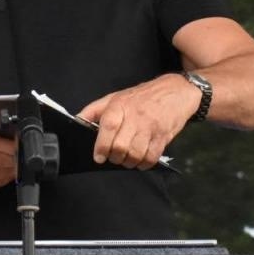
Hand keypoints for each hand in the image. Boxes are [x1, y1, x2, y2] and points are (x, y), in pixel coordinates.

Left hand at [79, 74, 201, 169]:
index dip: (101, 145)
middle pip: (121, 146)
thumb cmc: (142, 96)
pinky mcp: (164, 136)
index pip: (108, 127)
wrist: (177, 90)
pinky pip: (152, 157)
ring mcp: (151, 127)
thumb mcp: (115, 97)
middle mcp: (136, 116)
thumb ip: (94, 110)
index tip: (98, 157)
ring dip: (129, 162)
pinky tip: (140, 160)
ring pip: (136, 154)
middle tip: (114, 157)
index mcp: (120, 105)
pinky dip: (144, 164)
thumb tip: (76, 121)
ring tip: (127, 159)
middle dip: (115, 157)